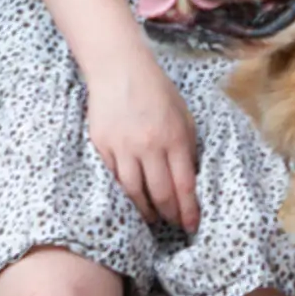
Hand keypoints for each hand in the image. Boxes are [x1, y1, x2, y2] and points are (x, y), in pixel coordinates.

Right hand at [84, 52, 199, 233]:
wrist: (119, 70)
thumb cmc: (157, 92)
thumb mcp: (183, 116)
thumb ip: (187, 147)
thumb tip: (190, 178)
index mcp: (174, 138)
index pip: (184, 184)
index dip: (189, 210)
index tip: (192, 225)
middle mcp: (149, 145)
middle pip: (160, 193)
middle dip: (170, 214)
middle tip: (174, 224)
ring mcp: (123, 147)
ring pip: (134, 192)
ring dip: (145, 210)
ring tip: (153, 218)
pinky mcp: (102, 146)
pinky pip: (114, 178)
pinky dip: (124, 192)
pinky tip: (132, 198)